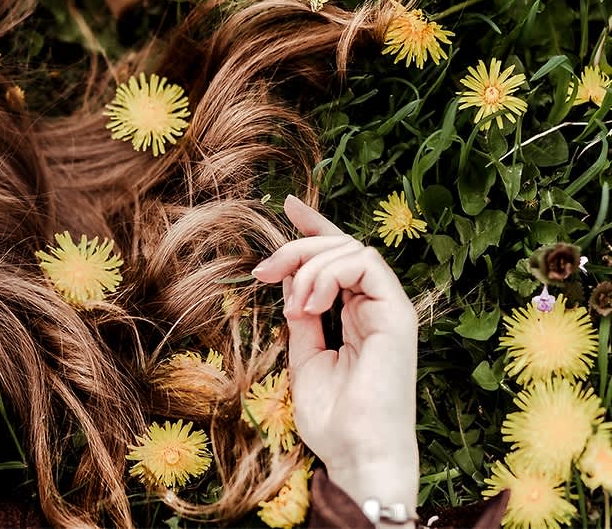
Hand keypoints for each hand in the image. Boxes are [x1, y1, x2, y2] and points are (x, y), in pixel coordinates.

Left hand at [252, 195, 418, 519]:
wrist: (357, 454)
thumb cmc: (334, 418)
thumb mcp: (305, 355)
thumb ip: (303, 315)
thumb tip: (290, 280)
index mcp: (358, 317)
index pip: (340, 259)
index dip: (316, 229)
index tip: (288, 207)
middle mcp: (376, 307)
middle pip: (340, 248)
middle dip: (297, 249)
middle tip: (263, 271)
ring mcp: (389, 308)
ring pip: (350, 250)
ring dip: (309, 267)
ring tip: (292, 306)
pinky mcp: (397, 313)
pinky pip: (363, 264)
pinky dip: (328, 275)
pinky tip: (310, 305)